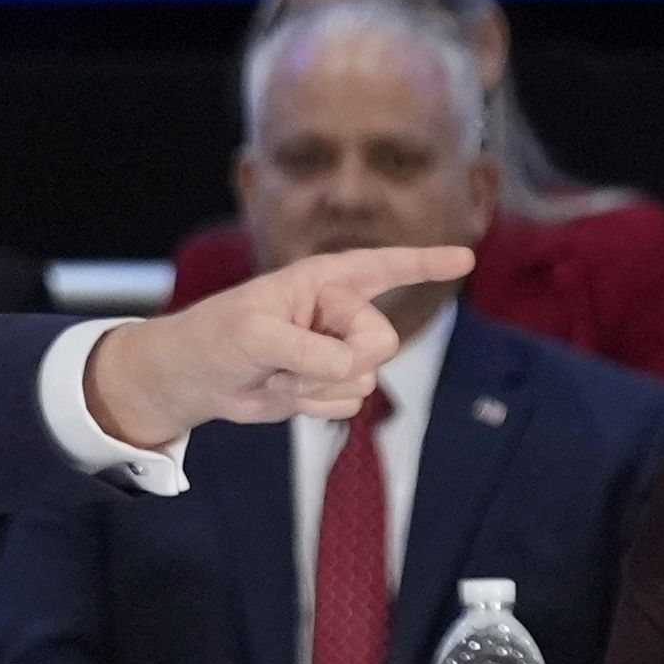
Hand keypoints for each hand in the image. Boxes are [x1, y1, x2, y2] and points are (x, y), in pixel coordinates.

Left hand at [83, 244, 477, 449]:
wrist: (197, 378)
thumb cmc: (217, 338)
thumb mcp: (254, 337)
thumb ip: (307, 350)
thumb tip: (352, 371)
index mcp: (323, 280)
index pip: (385, 266)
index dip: (427, 263)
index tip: (466, 259)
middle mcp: (337, 311)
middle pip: (383, 341)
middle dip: (340, 359)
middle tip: (291, 359)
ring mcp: (336, 349)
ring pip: (365, 378)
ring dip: (315, 386)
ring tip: (276, 371)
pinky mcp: (329, 382)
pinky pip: (347, 402)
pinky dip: (313, 404)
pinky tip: (282, 390)